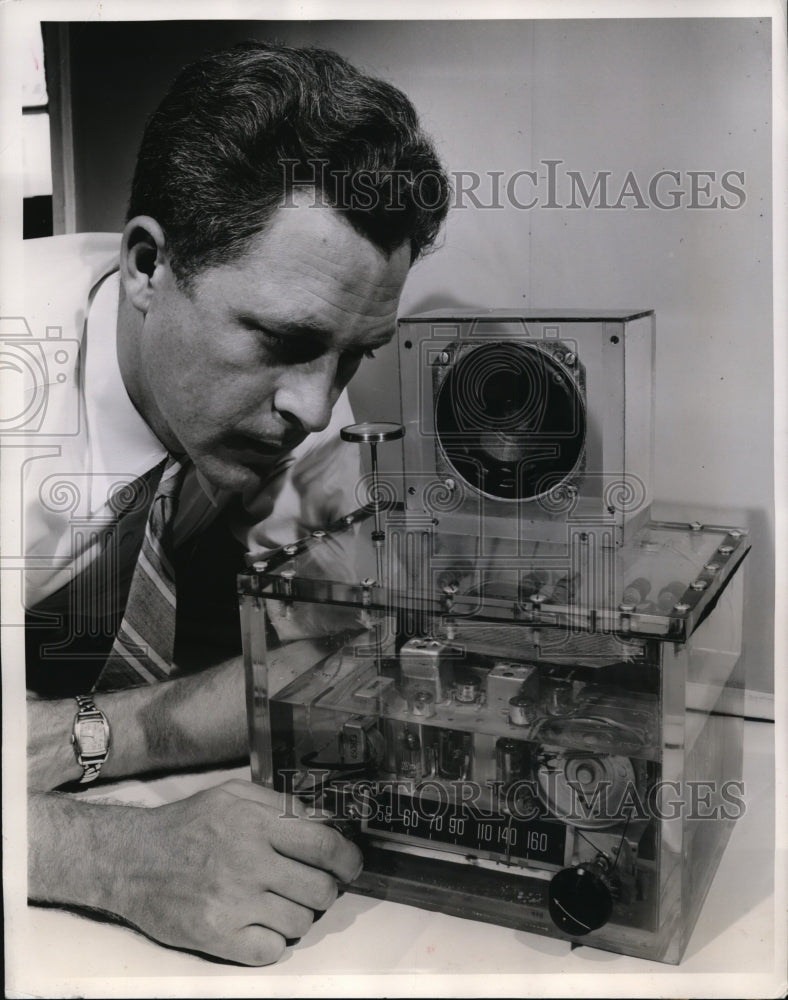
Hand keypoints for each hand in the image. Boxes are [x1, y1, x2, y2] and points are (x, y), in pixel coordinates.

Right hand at [95, 780, 362, 964]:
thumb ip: (281, 805)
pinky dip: (273, 942)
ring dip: (297, 916)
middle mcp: (248, 862)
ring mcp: (233, 903)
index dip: (347, 859)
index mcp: (256, 823)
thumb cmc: (186, 826)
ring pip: (300, 923)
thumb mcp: (233, 795)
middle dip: (324, 890)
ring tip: (276, 903)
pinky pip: (272, 951)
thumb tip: (324, 823)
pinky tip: (258, 925)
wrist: (131, 859)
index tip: (349, 866)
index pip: (324, 844)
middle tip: (310, 887)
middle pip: (320, 889)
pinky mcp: (217, 936)